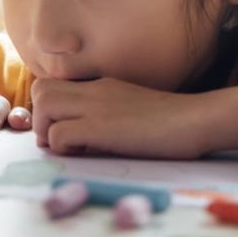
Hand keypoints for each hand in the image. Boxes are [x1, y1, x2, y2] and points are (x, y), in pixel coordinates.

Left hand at [31, 78, 237, 158]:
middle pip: (40, 89)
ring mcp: (96, 106)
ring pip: (43, 105)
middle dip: (40, 118)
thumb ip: (108, 112)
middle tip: (59, 140)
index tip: (62, 130)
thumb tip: (84, 134)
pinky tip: (87, 152)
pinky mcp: (101, 127)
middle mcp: (93, 90)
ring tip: (71, 147)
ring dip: (48, 130)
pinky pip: (60, 133)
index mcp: (100, 85)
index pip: (53, 84)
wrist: (197, 119)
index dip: (49, 109)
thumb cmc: (172, 121)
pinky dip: (64, 146)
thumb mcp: (132, 108)